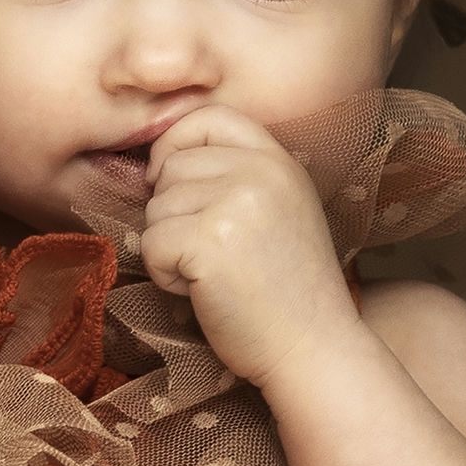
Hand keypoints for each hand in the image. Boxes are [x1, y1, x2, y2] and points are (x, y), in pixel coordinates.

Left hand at [141, 106, 361, 389]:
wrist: (313, 348)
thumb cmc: (287, 289)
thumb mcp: (278, 208)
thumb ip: (236, 174)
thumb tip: (157, 163)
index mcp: (278, 159)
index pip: (206, 117)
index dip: (176, 145)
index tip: (171, 182)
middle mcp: (260, 171)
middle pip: (172, 166)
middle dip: (175, 212)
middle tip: (216, 252)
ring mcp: (236, 203)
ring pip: (156, 208)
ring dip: (171, 247)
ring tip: (216, 274)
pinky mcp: (209, 241)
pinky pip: (152, 244)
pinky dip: (166, 276)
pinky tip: (204, 292)